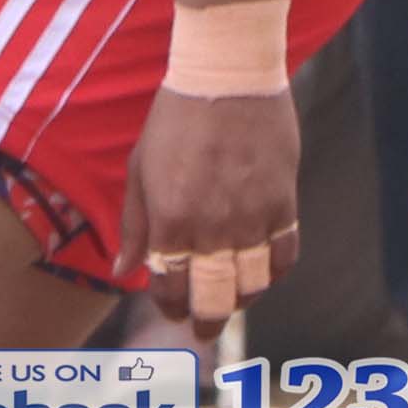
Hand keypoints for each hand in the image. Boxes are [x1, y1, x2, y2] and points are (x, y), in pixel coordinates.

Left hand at [121, 78, 302, 328]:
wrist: (227, 77)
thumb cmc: (175, 120)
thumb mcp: (140, 169)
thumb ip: (134, 226)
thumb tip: (122, 272)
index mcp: (170, 221)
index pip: (170, 288)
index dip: (170, 306)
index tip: (172, 310)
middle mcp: (212, 228)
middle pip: (214, 299)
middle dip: (206, 322)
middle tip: (204, 330)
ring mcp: (252, 219)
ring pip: (253, 285)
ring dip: (241, 299)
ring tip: (232, 299)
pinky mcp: (284, 204)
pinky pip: (285, 256)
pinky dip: (274, 272)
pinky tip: (263, 272)